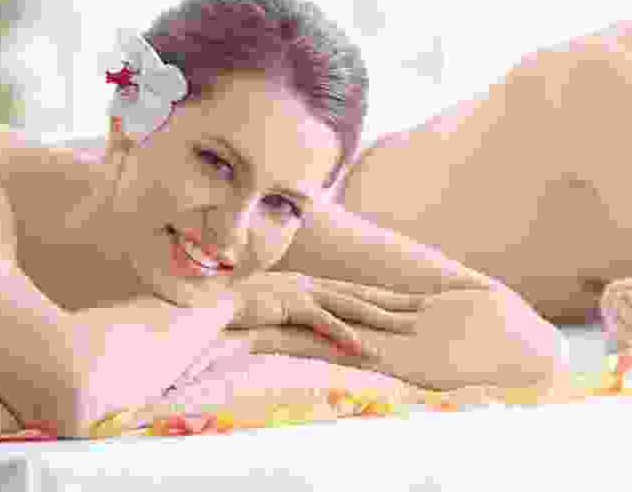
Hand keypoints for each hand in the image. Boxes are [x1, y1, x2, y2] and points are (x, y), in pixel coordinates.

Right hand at [227, 272, 425, 358]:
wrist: (209, 303)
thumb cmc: (237, 309)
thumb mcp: (272, 307)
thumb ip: (292, 312)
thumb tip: (305, 322)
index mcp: (308, 283)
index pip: (353, 290)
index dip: (381, 295)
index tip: (407, 301)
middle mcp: (310, 283)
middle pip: (361, 293)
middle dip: (393, 300)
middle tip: (422, 307)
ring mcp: (302, 292)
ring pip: (350, 305)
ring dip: (379, 317)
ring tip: (405, 327)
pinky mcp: (291, 306)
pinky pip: (325, 322)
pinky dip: (345, 334)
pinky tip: (364, 347)